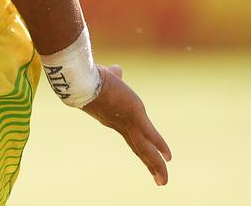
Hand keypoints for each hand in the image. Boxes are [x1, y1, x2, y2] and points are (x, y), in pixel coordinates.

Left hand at [81, 64, 171, 185]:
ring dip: (155, 165)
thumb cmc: (90, 76)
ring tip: (163, 181)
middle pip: (138, 149)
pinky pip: (150, 133)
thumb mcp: (106, 77)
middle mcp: (120, 125)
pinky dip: (160, 145)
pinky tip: (169, 156)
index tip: (147, 156)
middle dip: (150, 165)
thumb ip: (114, 75)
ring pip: (144, 148)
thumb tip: (116, 70)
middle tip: (159, 181)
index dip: (141, 147)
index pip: (131, 137)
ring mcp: (127, 121)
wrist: (82, 80)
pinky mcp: (134, 114)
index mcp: (114, 118)